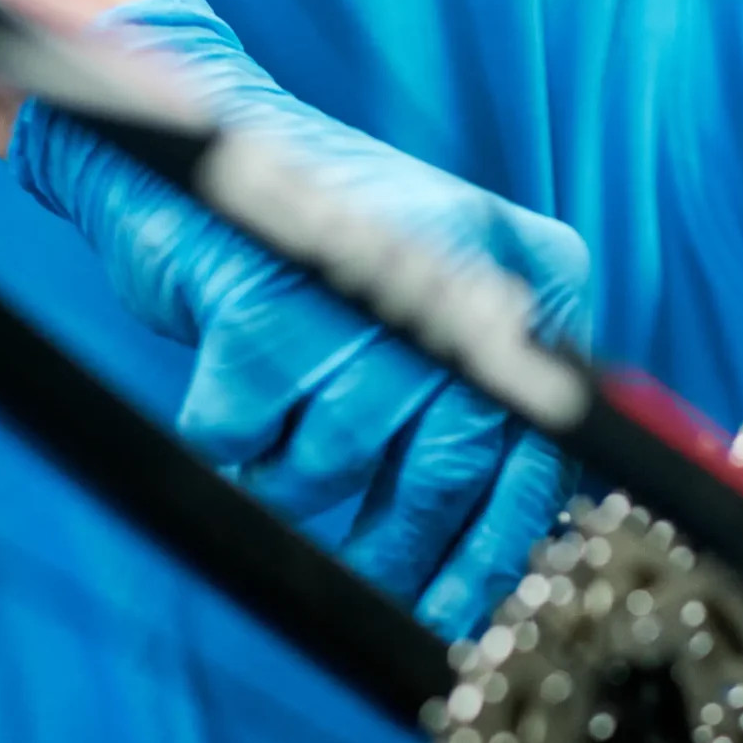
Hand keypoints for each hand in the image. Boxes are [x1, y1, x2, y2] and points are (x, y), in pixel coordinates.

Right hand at [12, 0, 591, 639]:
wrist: (202, 132)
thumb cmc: (332, 244)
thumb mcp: (445, 296)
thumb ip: (490, 394)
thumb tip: (508, 550)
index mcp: (532, 270)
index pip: (539, 444)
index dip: (499, 543)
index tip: (465, 610)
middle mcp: (462, 271)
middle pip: (445, 468)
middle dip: (400, 542)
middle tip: (373, 572)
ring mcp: (357, 290)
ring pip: (335, 467)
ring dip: (298, 481)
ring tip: (285, 438)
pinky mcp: (257, 309)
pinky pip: (244, 444)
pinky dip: (232, 444)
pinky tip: (238, 402)